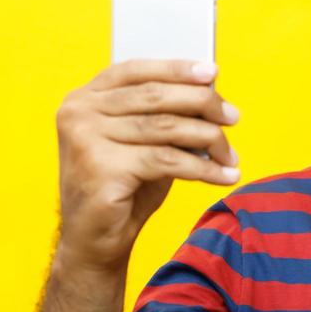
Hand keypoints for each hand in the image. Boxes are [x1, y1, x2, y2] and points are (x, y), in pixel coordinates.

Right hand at [54, 59, 239, 273]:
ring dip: (208, 139)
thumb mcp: (144, 145)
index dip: (175, 68)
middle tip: (232, 116)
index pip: (135, 70)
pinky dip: (202, 168)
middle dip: (201, 103)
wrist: (95, 243)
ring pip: (164, 127)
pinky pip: (166, 160)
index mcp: (83, 99)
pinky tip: (224, 176)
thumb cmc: (123, 190)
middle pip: (153, 96)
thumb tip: (210, 95)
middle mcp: (78, 113)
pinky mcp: (101, 168)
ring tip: (230, 154)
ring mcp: (85, 139)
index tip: (211, 72)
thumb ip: (163, 117)